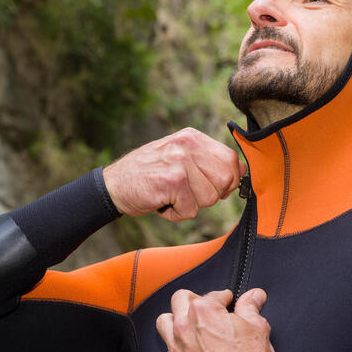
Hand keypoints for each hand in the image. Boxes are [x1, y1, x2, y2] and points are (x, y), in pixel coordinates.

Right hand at [102, 127, 246, 220]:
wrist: (112, 185)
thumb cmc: (146, 174)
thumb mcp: (176, 157)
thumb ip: (205, 161)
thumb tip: (239, 172)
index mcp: (191, 137)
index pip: (230, 160)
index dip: (227, 181)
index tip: (210, 188)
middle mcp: (187, 145)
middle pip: (225, 181)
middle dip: (209, 196)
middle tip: (186, 194)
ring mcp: (180, 161)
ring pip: (210, 198)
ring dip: (189, 206)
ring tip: (169, 196)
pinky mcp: (172, 181)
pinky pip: (190, 210)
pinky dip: (175, 214)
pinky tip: (160, 202)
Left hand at [155, 287, 278, 351]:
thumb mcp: (257, 329)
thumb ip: (250, 308)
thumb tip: (254, 295)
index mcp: (204, 311)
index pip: (212, 295)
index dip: (224, 297)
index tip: (228, 301)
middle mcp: (185, 327)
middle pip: (180, 299)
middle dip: (196, 300)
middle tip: (209, 308)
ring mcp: (177, 348)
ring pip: (164, 322)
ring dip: (176, 319)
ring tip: (191, 323)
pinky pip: (167, 351)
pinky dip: (175, 348)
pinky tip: (188, 349)